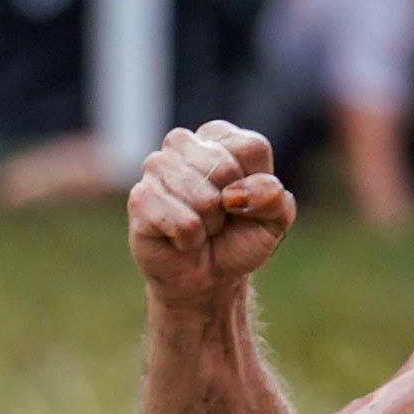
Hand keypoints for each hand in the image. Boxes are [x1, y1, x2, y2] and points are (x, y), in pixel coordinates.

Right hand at [126, 121, 296, 302]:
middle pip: (224, 168)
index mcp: (219, 138)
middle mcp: (183, 144)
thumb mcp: (273, 221)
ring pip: (202, 198)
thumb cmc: (238, 239)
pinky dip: (191, 240)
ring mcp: (156, 167)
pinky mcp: (140, 198)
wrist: (207, 276)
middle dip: (230, 206)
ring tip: (201, 227)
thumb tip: (241, 192)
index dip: (256, 186)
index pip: (251, 148)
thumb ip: (274, 198)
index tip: (243, 201)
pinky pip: (183, 223)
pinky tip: (182, 239)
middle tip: (219, 218)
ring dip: (210, 225)